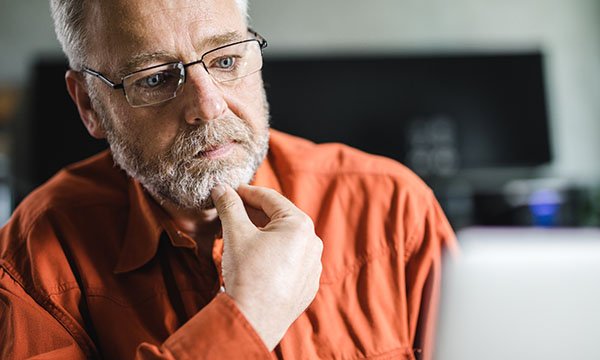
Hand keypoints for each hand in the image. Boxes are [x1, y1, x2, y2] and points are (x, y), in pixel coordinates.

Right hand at [211, 184, 322, 350]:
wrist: (254, 320)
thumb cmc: (248, 274)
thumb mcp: (236, 233)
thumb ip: (230, 206)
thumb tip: (221, 189)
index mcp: (300, 225)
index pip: (270, 199)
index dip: (246, 192)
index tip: (229, 191)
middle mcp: (313, 243)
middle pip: (279, 219)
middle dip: (254, 213)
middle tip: (231, 210)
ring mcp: (313, 266)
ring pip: (286, 241)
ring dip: (264, 234)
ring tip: (241, 235)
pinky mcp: (308, 285)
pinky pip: (290, 262)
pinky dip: (274, 256)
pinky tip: (256, 260)